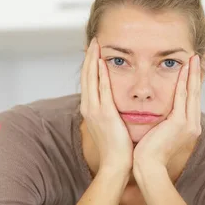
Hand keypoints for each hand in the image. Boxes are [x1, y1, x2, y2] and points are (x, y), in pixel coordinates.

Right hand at [80, 38, 133, 174]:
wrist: (116, 164)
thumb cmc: (118, 148)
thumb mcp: (112, 126)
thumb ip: (111, 113)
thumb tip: (115, 106)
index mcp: (91, 110)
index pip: (89, 82)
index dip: (90, 65)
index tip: (94, 51)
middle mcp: (89, 108)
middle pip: (86, 77)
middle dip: (89, 57)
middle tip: (93, 40)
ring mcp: (95, 110)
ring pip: (91, 79)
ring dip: (92, 60)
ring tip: (95, 44)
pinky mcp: (105, 114)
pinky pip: (101, 90)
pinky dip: (100, 75)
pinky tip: (101, 62)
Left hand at [133, 55, 201, 174]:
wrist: (148, 166)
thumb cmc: (149, 153)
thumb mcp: (160, 134)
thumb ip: (164, 122)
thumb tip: (160, 114)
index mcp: (188, 127)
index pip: (192, 100)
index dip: (193, 83)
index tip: (193, 69)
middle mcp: (192, 124)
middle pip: (196, 94)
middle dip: (197, 74)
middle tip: (198, 57)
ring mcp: (188, 124)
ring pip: (192, 93)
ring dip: (192, 73)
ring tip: (193, 58)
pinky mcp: (180, 123)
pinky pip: (182, 97)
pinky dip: (183, 82)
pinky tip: (184, 69)